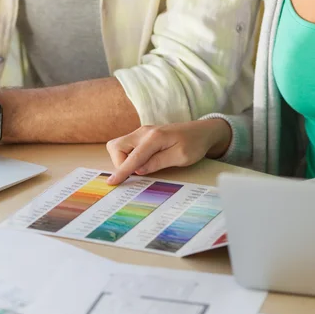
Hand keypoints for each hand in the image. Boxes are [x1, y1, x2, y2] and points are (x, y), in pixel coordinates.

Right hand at [105, 119, 231, 184]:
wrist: (202, 131)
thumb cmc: (194, 144)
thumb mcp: (181, 157)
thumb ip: (158, 162)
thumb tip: (138, 170)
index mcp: (154, 137)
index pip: (132, 157)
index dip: (122, 171)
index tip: (112, 182)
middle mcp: (144, 132)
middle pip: (116, 146)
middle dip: (119, 163)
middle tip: (135, 174)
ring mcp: (142, 132)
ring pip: (119, 146)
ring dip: (124, 160)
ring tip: (143, 167)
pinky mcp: (142, 136)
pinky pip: (127, 146)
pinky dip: (129, 157)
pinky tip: (143, 163)